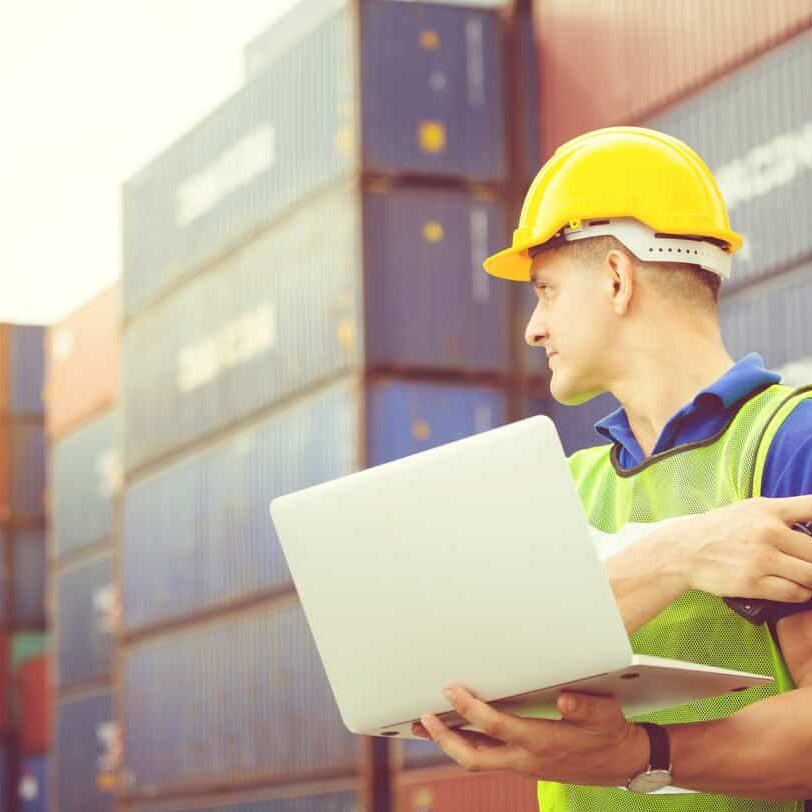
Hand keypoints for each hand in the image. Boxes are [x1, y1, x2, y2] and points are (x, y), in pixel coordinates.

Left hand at [411, 684, 647, 785]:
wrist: (620, 762)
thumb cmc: (609, 733)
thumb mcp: (604, 715)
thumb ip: (583, 706)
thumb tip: (564, 698)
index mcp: (541, 742)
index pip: (495, 726)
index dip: (470, 709)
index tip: (451, 689)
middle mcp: (525, 758)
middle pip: (472, 757)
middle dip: (444, 738)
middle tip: (422, 717)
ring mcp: (521, 764)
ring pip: (475, 760)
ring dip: (448, 743)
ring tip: (424, 724)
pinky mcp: (521, 763)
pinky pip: (486, 758)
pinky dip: (465, 744)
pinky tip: (453, 731)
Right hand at [673, 495, 811, 601]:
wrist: (685, 551)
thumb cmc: (719, 529)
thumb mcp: (748, 509)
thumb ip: (781, 513)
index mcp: (768, 510)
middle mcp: (767, 532)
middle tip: (806, 562)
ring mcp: (761, 559)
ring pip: (810, 575)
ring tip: (807, 578)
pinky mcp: (753, 583)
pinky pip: (794, 593)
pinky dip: (802, 593)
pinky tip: (798, 589)